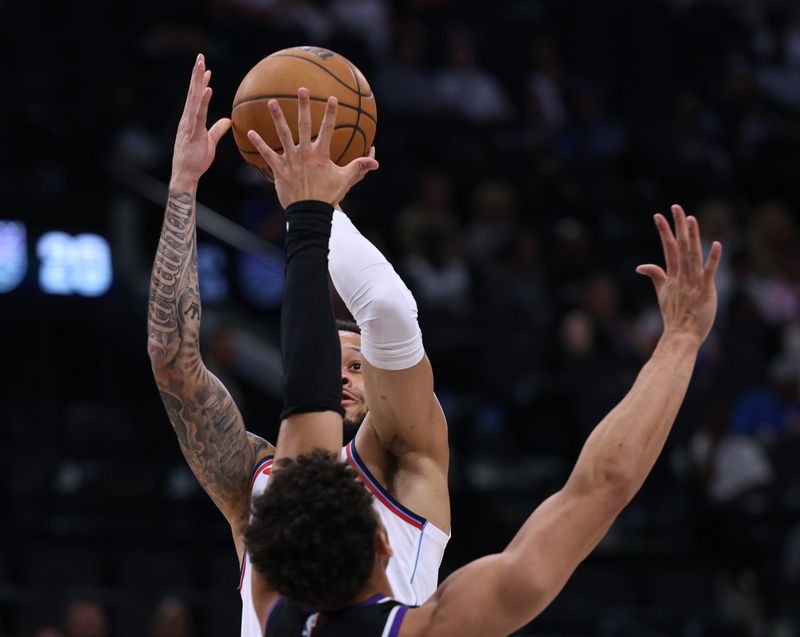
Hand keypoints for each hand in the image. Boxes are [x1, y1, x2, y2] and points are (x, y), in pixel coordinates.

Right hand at [170, 54, 231, 193]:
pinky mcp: (194, 132)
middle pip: (193, 92)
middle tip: (200, 57)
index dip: (200, 81)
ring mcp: (189, 124)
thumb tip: (227, 120)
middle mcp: (187, 118)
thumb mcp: (209, 141)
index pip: (196, 97)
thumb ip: (217, 129)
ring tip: (202, 66)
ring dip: (198, 82)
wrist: (185, 175)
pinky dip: (203, 101)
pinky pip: (199, 114)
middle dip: (196, 74)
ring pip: (194, 99)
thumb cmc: (196, 160)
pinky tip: (207, 89)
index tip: (205, 67)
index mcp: (191, 120)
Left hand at [247, 88, 378, 207]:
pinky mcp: (279, 169)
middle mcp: (305, 153)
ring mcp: (291, 160)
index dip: (331, 113)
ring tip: (271, 102)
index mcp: (321, 154)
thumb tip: (375, 160)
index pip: (328, 129)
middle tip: (302, 89)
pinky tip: (249, 132)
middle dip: (303, 106)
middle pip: (304, 125)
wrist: (309, 212)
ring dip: (277, 117)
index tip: (332, 98)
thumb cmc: (328, 196)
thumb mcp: (346, 180)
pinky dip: (258, 143)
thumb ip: (360, 167)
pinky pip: (267, 154)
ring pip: (283, 134)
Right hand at [636, 204, 722, 344]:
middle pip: (680, 246)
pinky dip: (712, 259)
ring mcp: (693, 283)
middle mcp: (681, 276)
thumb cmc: (673, 316)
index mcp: (671, 276)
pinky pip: (709, 272)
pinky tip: (716, 244)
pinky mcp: (706, 291)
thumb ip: (655, 276)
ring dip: (692, 236)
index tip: (659, 216)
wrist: (681, 335)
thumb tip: (640, 266)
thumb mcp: (662, 294)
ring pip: (692, 255)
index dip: (664, 231)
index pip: (667, 249)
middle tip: (676, 207)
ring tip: (691, 219)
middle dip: (678, 226)